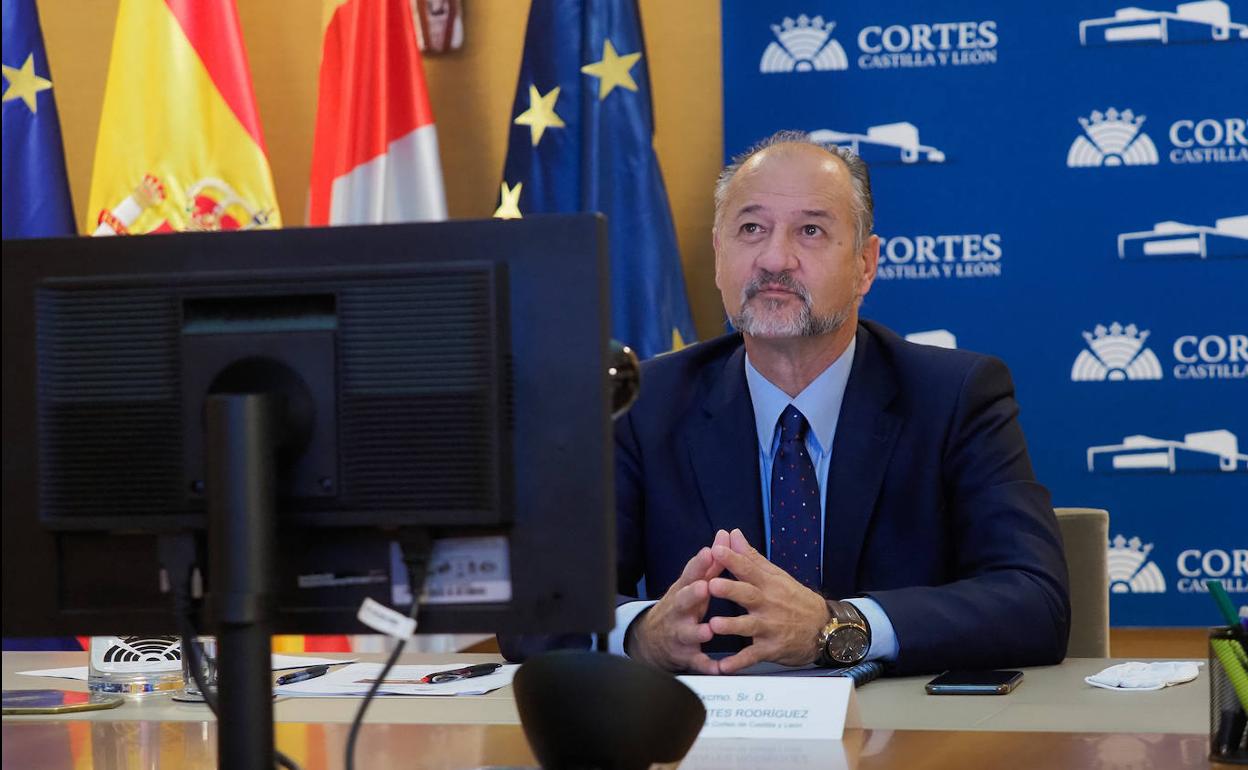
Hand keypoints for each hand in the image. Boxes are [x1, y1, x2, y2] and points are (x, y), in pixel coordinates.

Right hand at [626, 530, 730, 673]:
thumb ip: (711, 563)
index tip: (709, 552)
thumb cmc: (682, 607)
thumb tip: (726, 534)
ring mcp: (680, 633)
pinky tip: (717, 668)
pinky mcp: (685, 655)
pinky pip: (696, 662)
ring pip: (687, 632)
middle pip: (683, 600)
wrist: (653, 641)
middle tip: (704, 587)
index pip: (690, 574)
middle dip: (693, 594)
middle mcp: (679, 611)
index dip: (699, 564)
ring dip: (697, 631)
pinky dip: (706, 665)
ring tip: (707, 630)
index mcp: (684, 591)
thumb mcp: (693, 584)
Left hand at [707, 528, 829, 673]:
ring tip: (714, 625)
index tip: (717, 549)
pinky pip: (753, 656)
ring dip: (732, 626)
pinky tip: (722, 668)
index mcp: (768, 584)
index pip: (749, 569)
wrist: (824, 629)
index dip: (733, 559)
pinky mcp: (771, 649)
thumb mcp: (777, 576)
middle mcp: (769, 605)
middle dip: (730, 590)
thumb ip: (751, 557)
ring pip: (749, 626)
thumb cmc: (795, 600)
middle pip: (748, 595)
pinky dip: (738, 663)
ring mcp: (770, 628)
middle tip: (711, 585)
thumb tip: (733, 533)